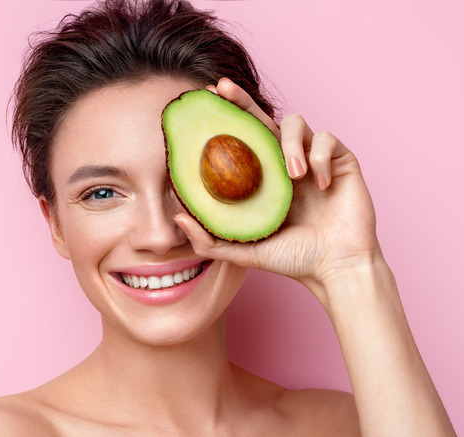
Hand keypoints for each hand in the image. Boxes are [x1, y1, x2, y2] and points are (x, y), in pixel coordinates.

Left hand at [173, 78, 381, 304]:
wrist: (335, 268)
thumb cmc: (291, 259)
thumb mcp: (242, 251)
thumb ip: (209, 239)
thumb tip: (176, 217)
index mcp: (262, 177)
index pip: (240, 139)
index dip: (224, 117)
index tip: (203, 100)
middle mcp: (284, 162)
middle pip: (261, 118)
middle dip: (241, 100)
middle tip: (222, 89)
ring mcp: (312, 159)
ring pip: (295, 123)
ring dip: (289, 143)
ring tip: (292, 175)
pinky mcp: (340, 160)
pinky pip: (327, 140)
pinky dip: (320, 157)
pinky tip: (319, 184)